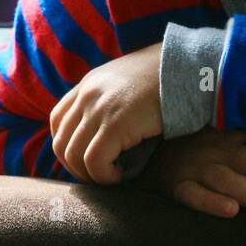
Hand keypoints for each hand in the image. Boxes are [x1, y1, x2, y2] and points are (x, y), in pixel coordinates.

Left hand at [49, 42, 162, 184]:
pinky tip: (121, 175)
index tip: (87, 159)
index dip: (68, 146)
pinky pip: (95, 162)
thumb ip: (108, 101)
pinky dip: (105, 176)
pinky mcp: (115, 124)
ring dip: (91, 175)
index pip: (57, 121)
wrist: (188, 68)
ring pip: (73, 156)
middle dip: (76, 168)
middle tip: (100, 176)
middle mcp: (88, 94)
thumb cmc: (165, 81)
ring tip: (112, 176)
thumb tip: (101, 135)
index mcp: (89, 84)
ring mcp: (99, 108)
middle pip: (60, 143)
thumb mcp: (126, 84)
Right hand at [133, 127, 245, 218]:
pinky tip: (230, 212)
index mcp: (238, 136)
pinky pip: (194, 194)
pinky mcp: (177, 184)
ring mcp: (198, 167)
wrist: (149, 147)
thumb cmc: (203, 146)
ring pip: (232, 181)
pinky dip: (211, 202)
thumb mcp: (233, 140)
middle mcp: (221, 150)